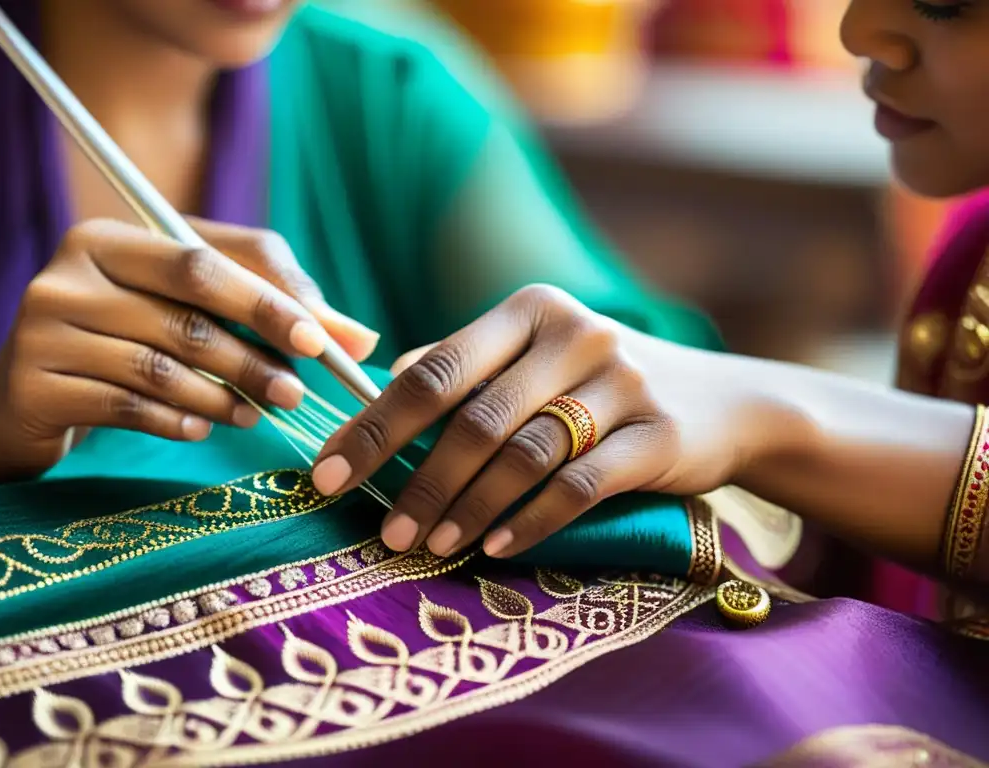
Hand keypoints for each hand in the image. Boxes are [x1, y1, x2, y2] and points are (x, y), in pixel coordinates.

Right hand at [0, 217, 378, 484]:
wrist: (28, 391)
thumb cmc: (128, 336)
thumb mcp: (190, 308)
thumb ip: (272, 307)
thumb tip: (361, 341)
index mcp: (112, 239)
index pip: (204, 261)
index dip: (269, 300)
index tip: (321, 340)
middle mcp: (71, 275)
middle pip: (187, 313)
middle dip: (255, 356)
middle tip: (299, 392)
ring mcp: (45, 330)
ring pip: (160, 367)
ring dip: (224, 397)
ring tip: (260, 413)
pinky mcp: (36, 387)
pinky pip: (127, 409)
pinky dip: (178, 422)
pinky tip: (206, 431)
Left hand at [312, 284, 783, 558]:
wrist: (725, 401)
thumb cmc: (606, 382)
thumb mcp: (540, 356)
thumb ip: (469, 364)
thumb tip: (385, 382)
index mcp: (530, 310)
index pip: (434, 370)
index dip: (374, 425)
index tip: (326, 473)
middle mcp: (574, 335)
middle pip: (474, 417)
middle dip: (418, 479)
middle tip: (383, 530)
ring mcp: (622, 381)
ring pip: (522, 454)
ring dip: (468, 508)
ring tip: (429, 546)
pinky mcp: (658, 434)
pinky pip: (580, 485)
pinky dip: (531, 520)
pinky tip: (496, 547)